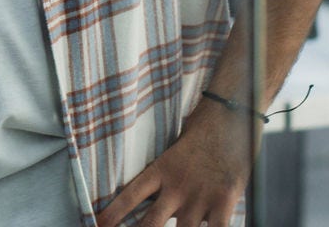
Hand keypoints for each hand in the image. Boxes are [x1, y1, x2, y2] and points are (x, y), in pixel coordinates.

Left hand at [94, 103, 249, 226]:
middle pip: (151, 224)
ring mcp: (200, 195)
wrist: (230, 113)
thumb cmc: (202, 130)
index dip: (113, 214)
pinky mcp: (224, 200)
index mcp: (161, 170)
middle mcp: (176, 186)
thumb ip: (166, 177)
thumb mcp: (175, 151)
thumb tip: (158, 200)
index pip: (129, 196)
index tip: (98, 225)